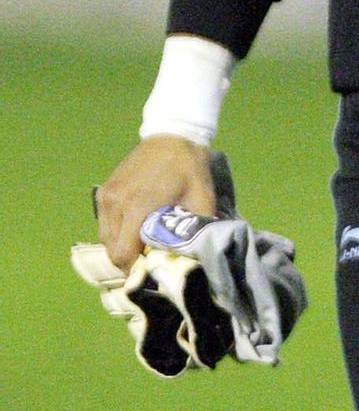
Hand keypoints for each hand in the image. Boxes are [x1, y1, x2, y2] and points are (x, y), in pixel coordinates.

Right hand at [95, 135, 218, 272]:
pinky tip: (135, 232)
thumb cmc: (191, 170)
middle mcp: (115, 204)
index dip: (136, 271)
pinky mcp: (104, 191)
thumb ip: (195, 231)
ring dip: (121, 248)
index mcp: (137, 208)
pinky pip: (104, 224)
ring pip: (105, 239)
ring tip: (143, 249)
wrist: (173, 136)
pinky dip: (116, 233)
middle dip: (129, 263)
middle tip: (151, 264)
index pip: (123, 255)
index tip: (153, 275)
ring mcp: (106, 197)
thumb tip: (195, 260)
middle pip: (111, 251)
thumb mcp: (203, 201)